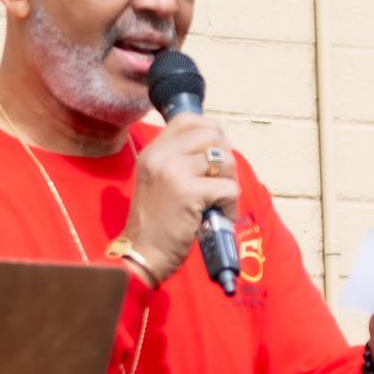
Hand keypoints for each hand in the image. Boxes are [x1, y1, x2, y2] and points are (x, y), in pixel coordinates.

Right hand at [119, 112, 241, 286]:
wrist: (142, 253)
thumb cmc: (155, 222)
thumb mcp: (157, 180)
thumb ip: (179, 160)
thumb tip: (218, 146)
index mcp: (153, 151)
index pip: (187, 119)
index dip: (209, 130)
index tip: (214, 153)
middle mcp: (161, 155)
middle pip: (212, 135)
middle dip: (225, 159)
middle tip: (220, 182)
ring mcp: (174, 172)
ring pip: (225, 161)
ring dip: (230, 183)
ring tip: (219, 202)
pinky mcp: (189, 192)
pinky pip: (229, 187)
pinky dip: (230, 204)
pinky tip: (219, 215)